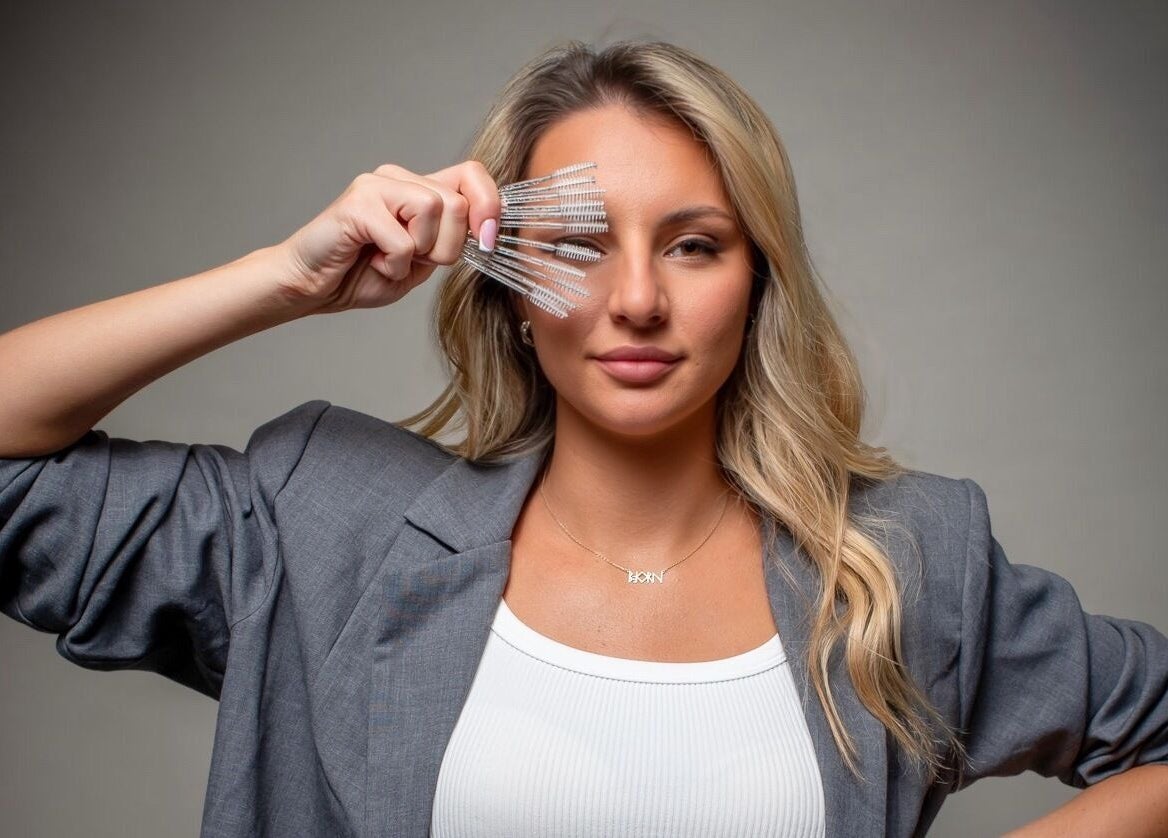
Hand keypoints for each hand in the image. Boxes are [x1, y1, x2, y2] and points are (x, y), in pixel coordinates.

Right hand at [271, 160, 500, 313]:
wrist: (312, 287)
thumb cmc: (362, 274)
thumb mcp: (422, 261)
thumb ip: (451, 240)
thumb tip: (488, 229)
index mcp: (419, 189)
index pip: (472, 174)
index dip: (490, 206)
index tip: (487, 240)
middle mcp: (399, 177)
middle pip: (458, 203)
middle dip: (447, 247)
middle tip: (414, 260)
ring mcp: (376, 185)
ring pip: (434, 210)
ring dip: (419, 252)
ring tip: (389, 259)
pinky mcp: (358, 203)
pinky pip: (402, 240)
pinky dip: (393, 264)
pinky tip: (371, 262)